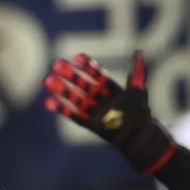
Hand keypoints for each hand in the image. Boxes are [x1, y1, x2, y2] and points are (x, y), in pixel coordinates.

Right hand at [43, 50, 175, 174]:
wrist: (138, 138)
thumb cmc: (141, 114)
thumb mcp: (139, 91)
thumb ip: (136, 73)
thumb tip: (138, 52)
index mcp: (110, 89)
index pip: (96, 75)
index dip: (87, 66)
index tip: (78, 57)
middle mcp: (99, 98)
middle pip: (82, 84)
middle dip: (70, 75)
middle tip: (57, 65)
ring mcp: (93, 110)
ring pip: (75, 98)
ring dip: (61, 90)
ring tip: (48, 81)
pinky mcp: (88, 124)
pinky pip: (73, 116)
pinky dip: (61, 109)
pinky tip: (49, 102)